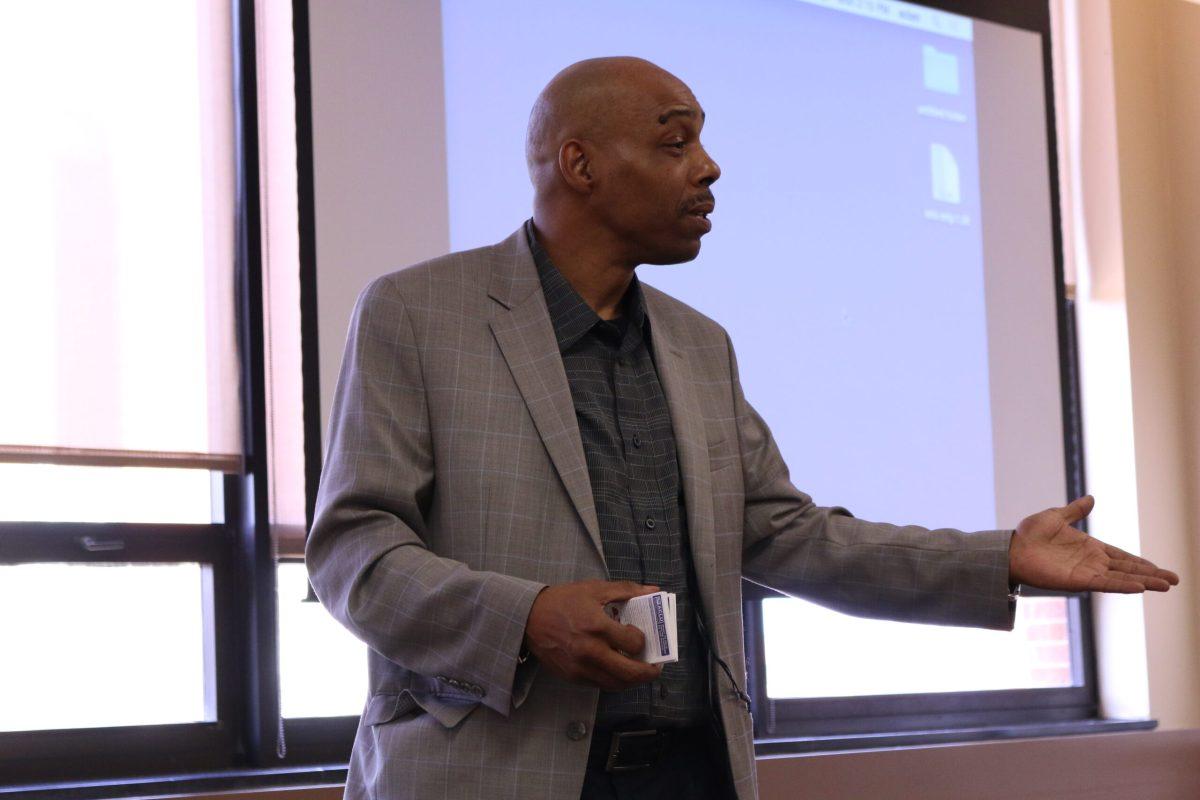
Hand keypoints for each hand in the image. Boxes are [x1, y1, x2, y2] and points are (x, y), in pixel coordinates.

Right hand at [523, 580, 663, 690]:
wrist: (529, 618)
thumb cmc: (563, 601)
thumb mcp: (595, 589)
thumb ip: (627, 590)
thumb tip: (654, 591)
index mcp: (597, 626)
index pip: (633, 643)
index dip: (642, 640)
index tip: (639, 634)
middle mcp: (590, 651)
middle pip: (630, 673)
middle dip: (649, 672)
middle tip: (655, 667)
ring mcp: (581, 668)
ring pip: (617, 685)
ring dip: (633, 681)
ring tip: (639, 671)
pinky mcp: (573, 677)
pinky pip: (601, 685)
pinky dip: (614, 681)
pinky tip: (617, 671)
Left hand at [1009, 495, 1179, 592]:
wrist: (1012, 548)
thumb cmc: (1030, 534)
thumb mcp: (1056, 516)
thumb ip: (1075, 510)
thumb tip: (1091, 498)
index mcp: (1090, 548)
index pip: (1121, 556)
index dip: (1140, 562)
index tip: (1159, 568)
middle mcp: (1092, 562)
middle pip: (1128, 569)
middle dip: (1151, 574)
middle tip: (1175, 580)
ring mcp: (1086, 572)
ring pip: (1122, 578)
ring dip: (1144, 581)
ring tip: (1166, 585)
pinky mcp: (1077, 580)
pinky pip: (1105, 583)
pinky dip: (1122, 585)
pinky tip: (1140, 587)